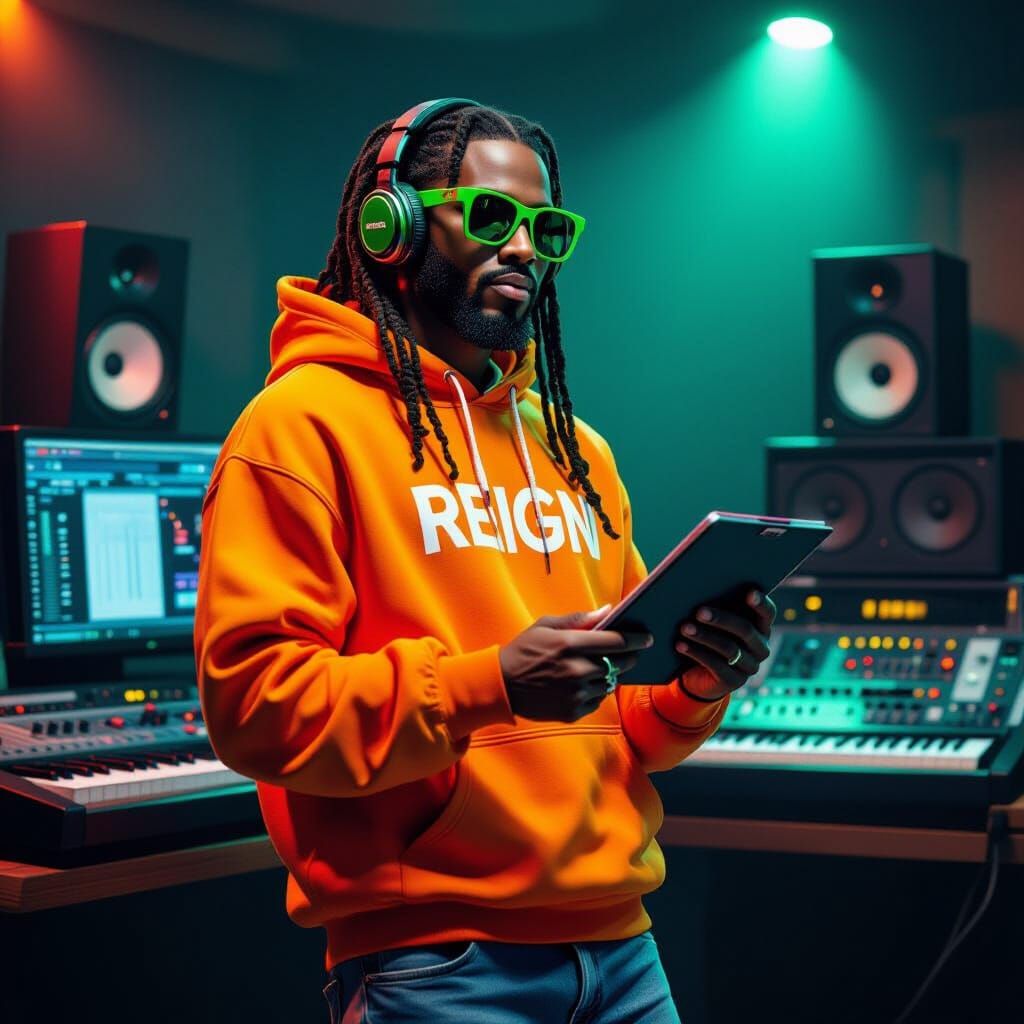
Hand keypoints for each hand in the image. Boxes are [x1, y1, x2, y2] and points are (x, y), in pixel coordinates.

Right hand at [499, 607, 653, 722]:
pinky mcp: (572, 712)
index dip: (635, 639)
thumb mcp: (545, 626)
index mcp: (569, 645)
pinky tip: (584, 684)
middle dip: (629, 657)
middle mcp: (576, 670)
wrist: (501, 685)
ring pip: (608, 683)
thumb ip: (578, 619)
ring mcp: (575, 694)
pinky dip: (595, 692)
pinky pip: (596, 701)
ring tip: (601, 668)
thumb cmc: (523, 650)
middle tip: (632, 653)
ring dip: (610, 675)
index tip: (646, 637)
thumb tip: (607, 610)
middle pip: (618, 664)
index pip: (615, 641)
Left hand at [674, 589, 775, 700]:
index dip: (761, 603)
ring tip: (684, 628)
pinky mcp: (734, 682)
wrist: (699, 675)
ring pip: (729, 648)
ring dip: (704, 636)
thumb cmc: (708, 637)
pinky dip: (696, 653)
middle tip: (699, 611)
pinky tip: (680, 645)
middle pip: (745, 630)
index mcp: (761, 628)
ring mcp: (749, 667)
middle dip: (721, 619)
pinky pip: (717, 666)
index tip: (749, 593)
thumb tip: (700, 589)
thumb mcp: (715, 623)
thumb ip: (717, 608)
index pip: (768, 613)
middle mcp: (760, 648)